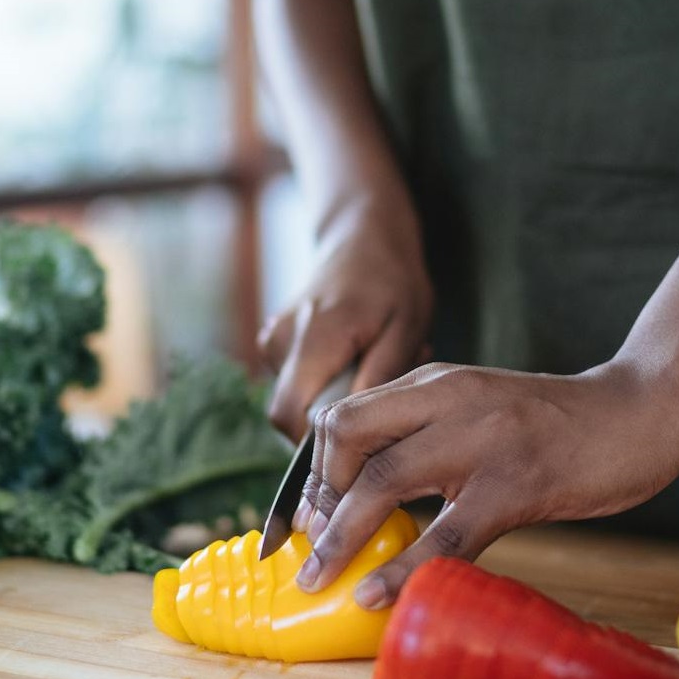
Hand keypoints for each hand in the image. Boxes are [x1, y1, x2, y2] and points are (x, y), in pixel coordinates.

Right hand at [258, 206, 433, 440]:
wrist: (362, 236)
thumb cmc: (392, 281)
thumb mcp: (406, 328)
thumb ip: (378, 377)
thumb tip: (355, 428)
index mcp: (314, 338)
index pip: (291, 417)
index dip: (321, 442)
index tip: (363, 436)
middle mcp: (281, 340)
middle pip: (289, 416)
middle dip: (333, 420)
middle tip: (378, 392)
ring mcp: (272, 340)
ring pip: (296, 400)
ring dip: (334, 397)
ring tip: (373, 365)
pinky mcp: (273, 343)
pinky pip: (297, 383)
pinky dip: (326, 381)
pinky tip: (356, 357)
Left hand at [291, 361, 678, 608]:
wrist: (636, 412)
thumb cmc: (553, 423)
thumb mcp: (477, 409)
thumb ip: (427, 433)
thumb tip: (368, 493)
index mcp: (433, 383)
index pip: (342, 416)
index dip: (313, 471)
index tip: (310, 517)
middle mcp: (447, 399)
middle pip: (345, 438)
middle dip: (317, 500)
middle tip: (313, 550)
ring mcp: (481, 439)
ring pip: (382, 482)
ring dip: (341, 538)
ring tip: (320, 580)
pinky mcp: (516, 484)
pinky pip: (445, 534)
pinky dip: (404, 569)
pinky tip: (379, 595)